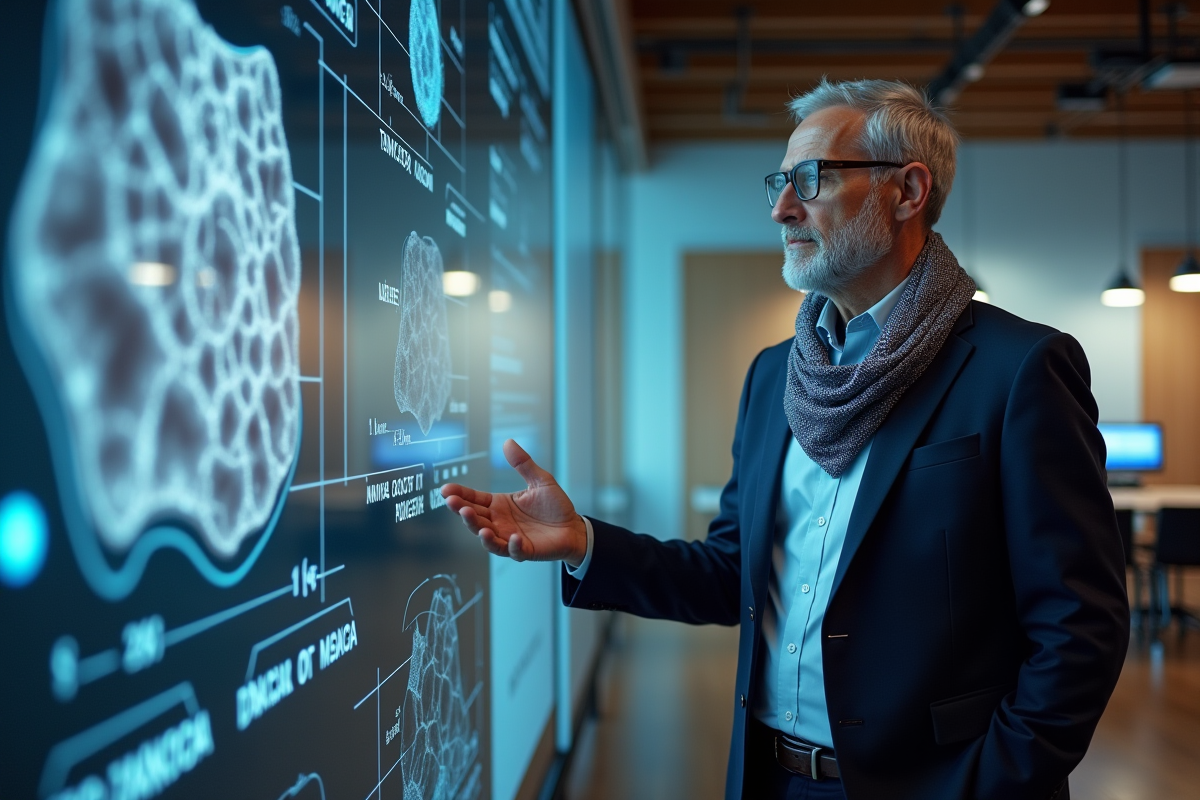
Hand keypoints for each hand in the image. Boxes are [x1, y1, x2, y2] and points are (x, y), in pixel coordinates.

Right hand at [440, 439, 588, 565]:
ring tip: (477, 523)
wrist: (574, 527)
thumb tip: (508, 442)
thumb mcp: (540, 480)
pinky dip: (511, 546)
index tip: (446, 490)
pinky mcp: (524, 550)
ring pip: (488, 538)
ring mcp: (509, 537)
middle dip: (462, 511)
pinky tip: (513, 537)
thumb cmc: (555, 506)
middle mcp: (500, 522)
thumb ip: (523, 464)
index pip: (475, 499)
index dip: (460, 494)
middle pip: (475, 518)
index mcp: (499, 505)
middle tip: (453, 503)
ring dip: (479, 531)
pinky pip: (513, 551)